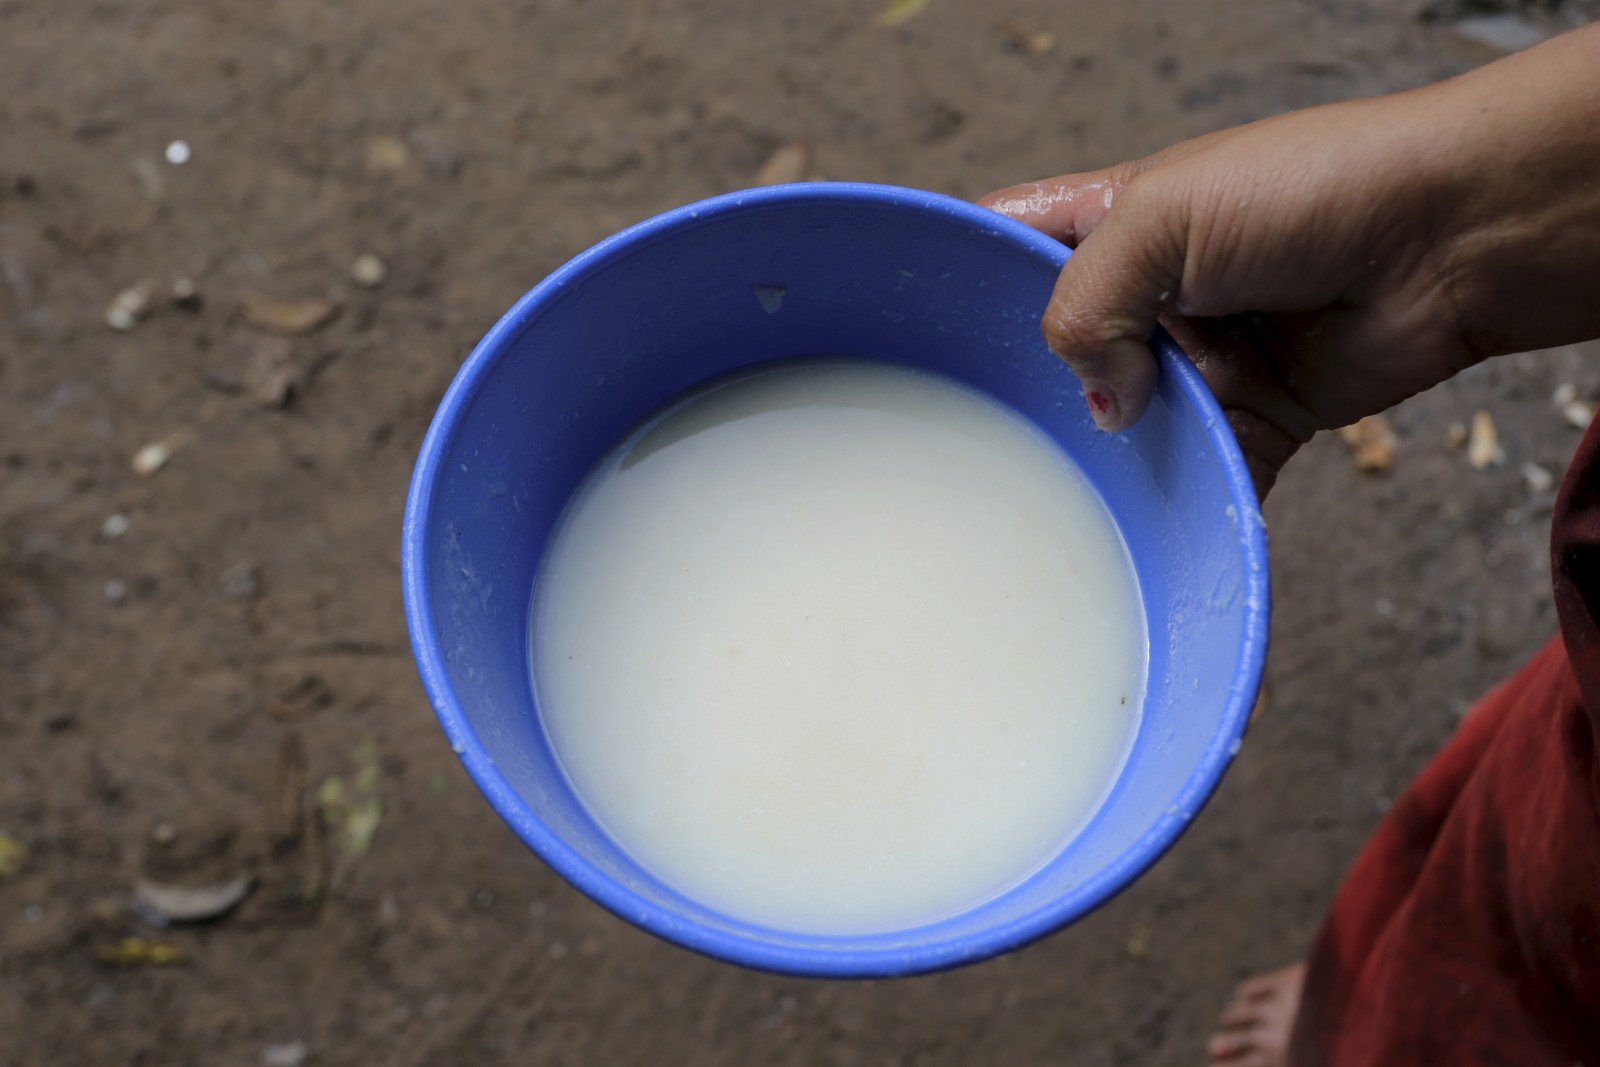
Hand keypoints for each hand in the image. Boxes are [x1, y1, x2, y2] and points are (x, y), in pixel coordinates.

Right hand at [981, 26, 1599, 496]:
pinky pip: (1203, 474)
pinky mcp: (1251, 417)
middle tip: (976, 440)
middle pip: (1056, 353)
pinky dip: (1187, 506)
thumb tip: (1094, 404)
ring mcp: (1196, 360)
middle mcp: (1146, 295)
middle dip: (1026, 394)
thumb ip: (1088, 301)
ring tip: (1058, 493)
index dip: (961, 284)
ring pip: (1122, 426)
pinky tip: (1142, 535)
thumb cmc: (1314, 190)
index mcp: (1109, 222)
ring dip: (1106, 459)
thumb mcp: (1163, 217)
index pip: (1008, 248)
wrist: (1448, 241)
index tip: (910, 340)